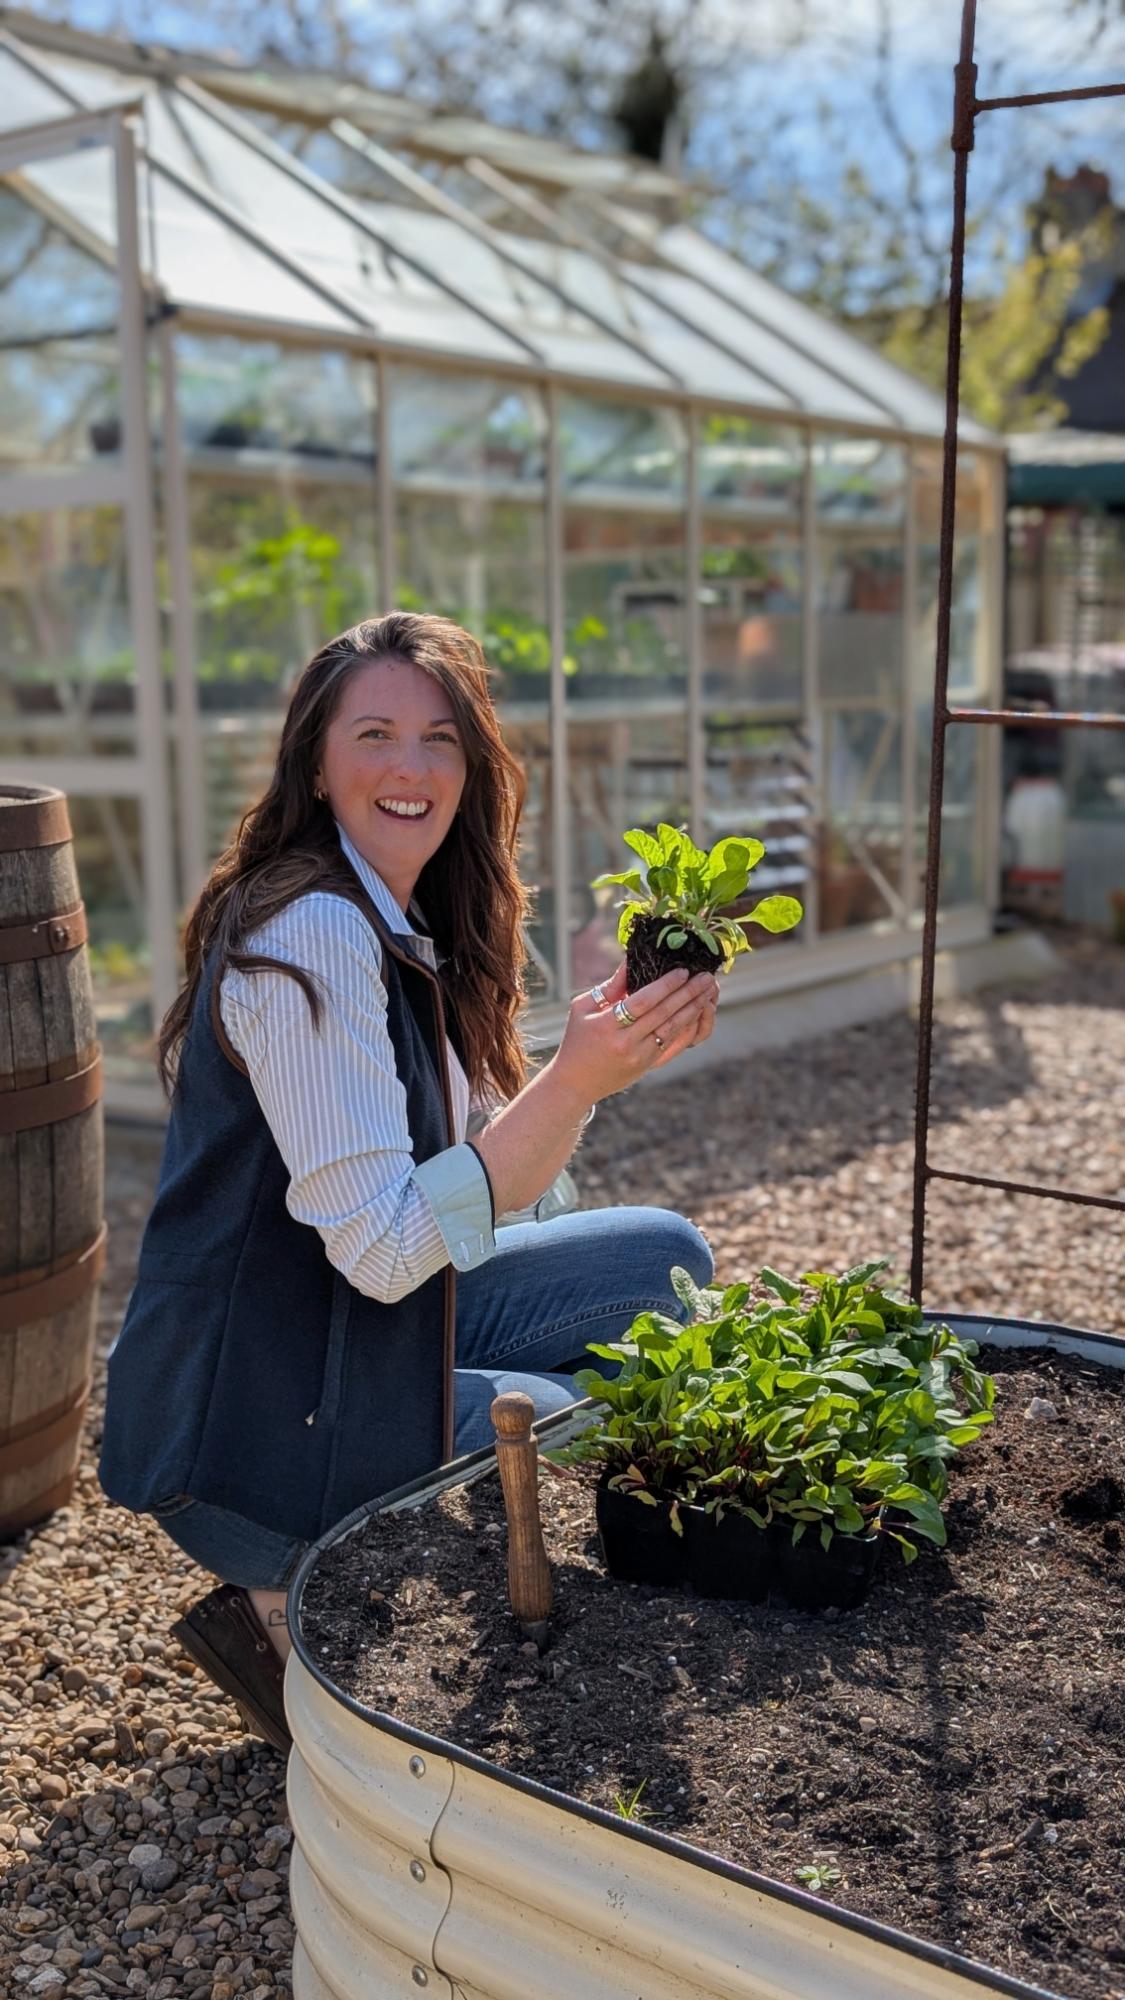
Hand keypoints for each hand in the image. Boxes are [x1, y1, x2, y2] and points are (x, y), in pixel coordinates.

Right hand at [551, 961, 720, 1105]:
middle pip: (663, 1014)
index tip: (683, 971)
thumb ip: (610, 987)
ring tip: (708, 992)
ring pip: (672, 1029)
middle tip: (706, 977)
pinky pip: (673, 1044)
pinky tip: (698, 1013)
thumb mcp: (583, 1008)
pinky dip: (688, 1027)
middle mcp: (625, 1043)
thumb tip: (631, 961)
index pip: (642, 1001)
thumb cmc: (577, 1039)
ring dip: (693, 1008)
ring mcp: (639, 1057)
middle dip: (687, 993)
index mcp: (606, 1025)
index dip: (665, 985)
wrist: (575, 1083)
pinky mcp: (647, 1066)